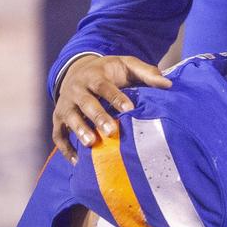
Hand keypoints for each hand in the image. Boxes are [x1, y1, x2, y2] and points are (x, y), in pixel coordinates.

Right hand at [52, 55, 171, 162]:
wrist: (78, 71)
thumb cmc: (109, 72)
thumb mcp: (127, 64)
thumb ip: (147, 73)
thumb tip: (168, 85)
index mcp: (94, 76)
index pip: (104, 86)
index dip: (116, 97)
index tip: (129, 109)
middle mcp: (76, 89)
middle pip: (86, 103)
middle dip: (98, 116)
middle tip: (111, 131)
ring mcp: (65, 105)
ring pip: (69, 118)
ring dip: (79, 131)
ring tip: (91, 144)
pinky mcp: (58, 119)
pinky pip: (58, 135)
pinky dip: (65, 148)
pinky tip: (77, 162)